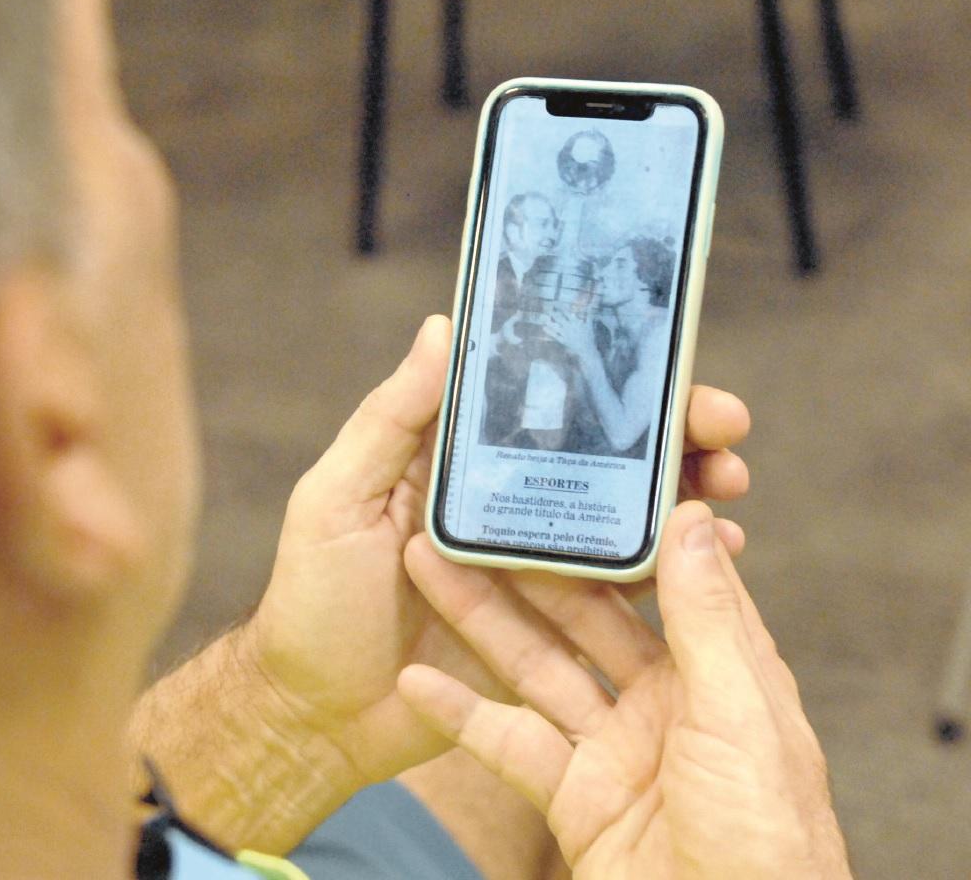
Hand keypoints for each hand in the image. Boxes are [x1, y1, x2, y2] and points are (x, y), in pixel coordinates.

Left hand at [246, 316, 750, 787]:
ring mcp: (532, 566)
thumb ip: (390, 419)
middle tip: (723, 425)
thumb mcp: (336, 497)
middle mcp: (504, 503)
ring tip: (729, 485)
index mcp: (457, 463)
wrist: (319, 712)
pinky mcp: (551, 627)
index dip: (605, 380)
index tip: (664, 363)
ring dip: (682, 495)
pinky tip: (711, 556)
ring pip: (622, 516)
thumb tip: (441, 328)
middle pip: (600, 455)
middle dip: (669, 433)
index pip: (543, 404)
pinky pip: (618, 593)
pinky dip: (668, 570)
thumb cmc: (313, 598)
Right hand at [397, 501, 850, 878]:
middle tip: (470, 517)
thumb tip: (693, 519)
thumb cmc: (770, 844)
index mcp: (718, 670)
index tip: (562, 479)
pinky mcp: (574, 799)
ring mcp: (613, 749)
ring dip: (478, 623)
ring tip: (426, 568)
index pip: (658, 578)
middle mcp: (662, 700)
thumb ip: (708, 620)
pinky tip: (416, 680)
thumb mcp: (741, 717)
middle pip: (579, 617)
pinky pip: (509, 744)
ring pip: (535, 669)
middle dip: (523, 568)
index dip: (609, 530)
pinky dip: (461, 715)